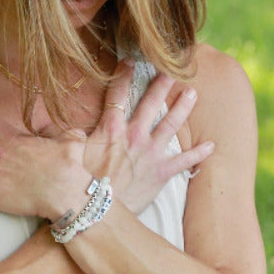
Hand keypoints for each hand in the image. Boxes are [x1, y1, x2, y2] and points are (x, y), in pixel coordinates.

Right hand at [84, 62, 214, 213]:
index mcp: (111, 128)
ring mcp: (150, 153)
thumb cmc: (82, 185)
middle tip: (171, 71)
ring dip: (182, 108)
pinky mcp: (161, 172)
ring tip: (192, 94)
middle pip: (150, 103)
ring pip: (171, 124)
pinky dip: (198, 154)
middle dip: (161, 85)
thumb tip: (62, 127)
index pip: (117, 94)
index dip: (123, 75)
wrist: (98, 211)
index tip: (129, 61)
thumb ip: (69, 137)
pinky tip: (211, 146)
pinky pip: (184, 161)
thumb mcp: (70, 155)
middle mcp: (134, 135)